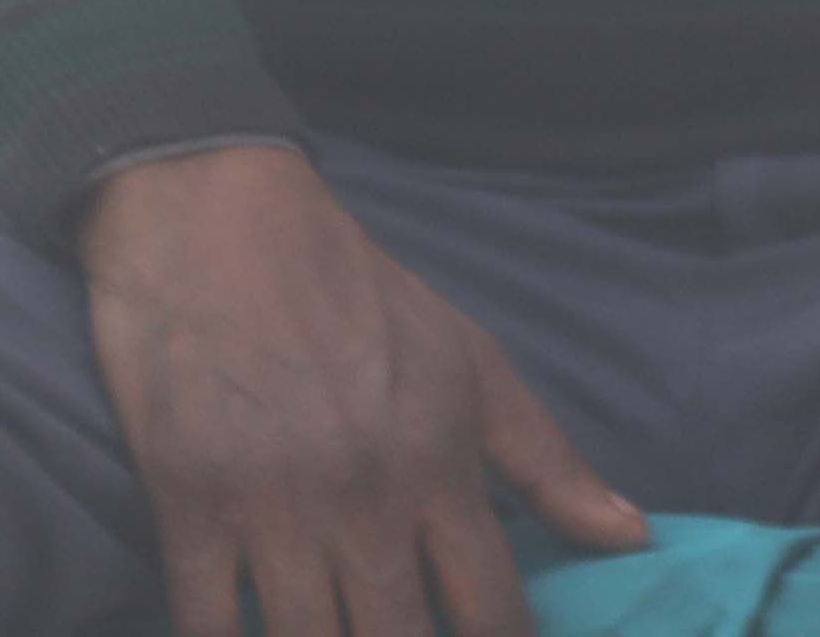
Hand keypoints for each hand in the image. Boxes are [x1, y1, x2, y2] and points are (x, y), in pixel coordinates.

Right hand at [78, 139, 648, 636]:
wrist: (220, 224)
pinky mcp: (187, 507)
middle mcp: (366, 497)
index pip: (492, 610)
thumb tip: (632, 537)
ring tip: (341, 635)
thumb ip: (548, 462)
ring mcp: (274, 509)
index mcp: (441, 464)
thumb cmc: (358, 297)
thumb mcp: (470, 362)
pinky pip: (206, 624)